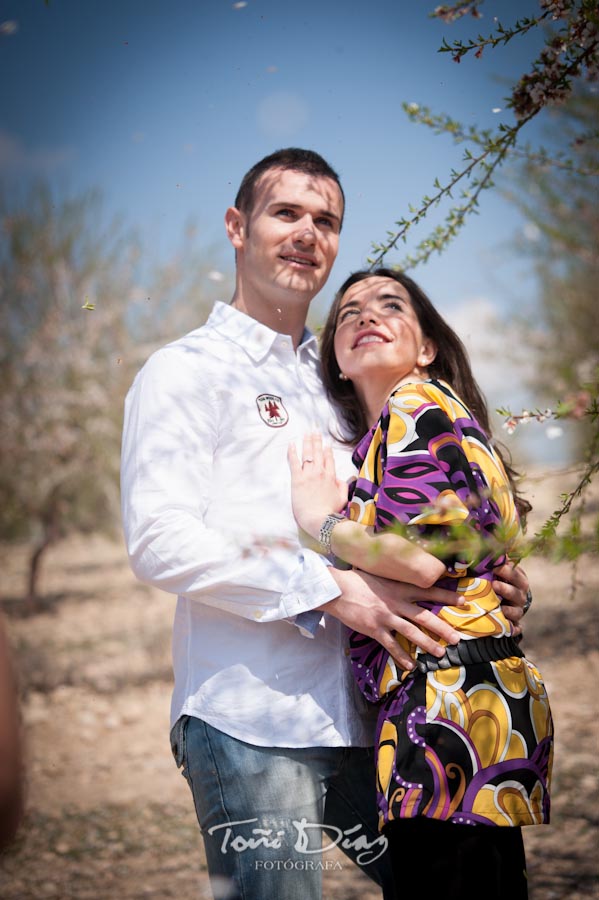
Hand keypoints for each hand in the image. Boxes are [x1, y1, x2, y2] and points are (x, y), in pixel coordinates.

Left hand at [288, 433, 348, 538]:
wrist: (318, 519)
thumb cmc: (330, 512)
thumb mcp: (343, 499)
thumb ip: (343, 487)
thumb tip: (341, 479)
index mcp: (331, 477)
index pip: (329, 459)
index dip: (327, 451)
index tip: (326, 444)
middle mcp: (320, 473)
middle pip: (318, 452)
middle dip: (316, 441)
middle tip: (314, 431)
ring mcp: (308, 475)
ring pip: (307, 454)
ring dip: (306, 442)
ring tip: (306, 433)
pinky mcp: (297, 479)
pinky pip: (294, 462)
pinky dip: (292, 452)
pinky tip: (291, 444)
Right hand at [324, 568, 462, 669]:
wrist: (336, 589)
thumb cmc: (356, 579)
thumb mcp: (379, 573)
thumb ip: (393, 578)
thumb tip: (404, 573)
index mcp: (398, 587)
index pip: (427, 591)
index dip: (446, 596)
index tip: (463, 602)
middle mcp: (395, 602)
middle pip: (424, 616)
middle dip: (442, 628)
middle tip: (457, 638)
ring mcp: (385, 617)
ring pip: (411, 632)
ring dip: (427, 644)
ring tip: (441, 653)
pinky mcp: (374, 629)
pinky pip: (391, 645)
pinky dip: (401, 656)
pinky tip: (411, 665)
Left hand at [493, 560, 528, 635]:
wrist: (511, 602)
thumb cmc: (503, 582)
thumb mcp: (502, 571)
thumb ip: (498, 562)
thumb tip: (490, 546)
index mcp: (519, 579)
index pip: (515, 573)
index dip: (505, 570)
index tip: (493, 566)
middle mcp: (521, 595)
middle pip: (517, 591)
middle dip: (506, 588)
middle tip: (494, 585)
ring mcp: (518, 610)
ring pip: (516, 610)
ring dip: (508, 609)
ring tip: (499, 607)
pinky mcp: (515, 623)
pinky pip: (516, 628)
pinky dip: (513, 629)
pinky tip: (510, 629)